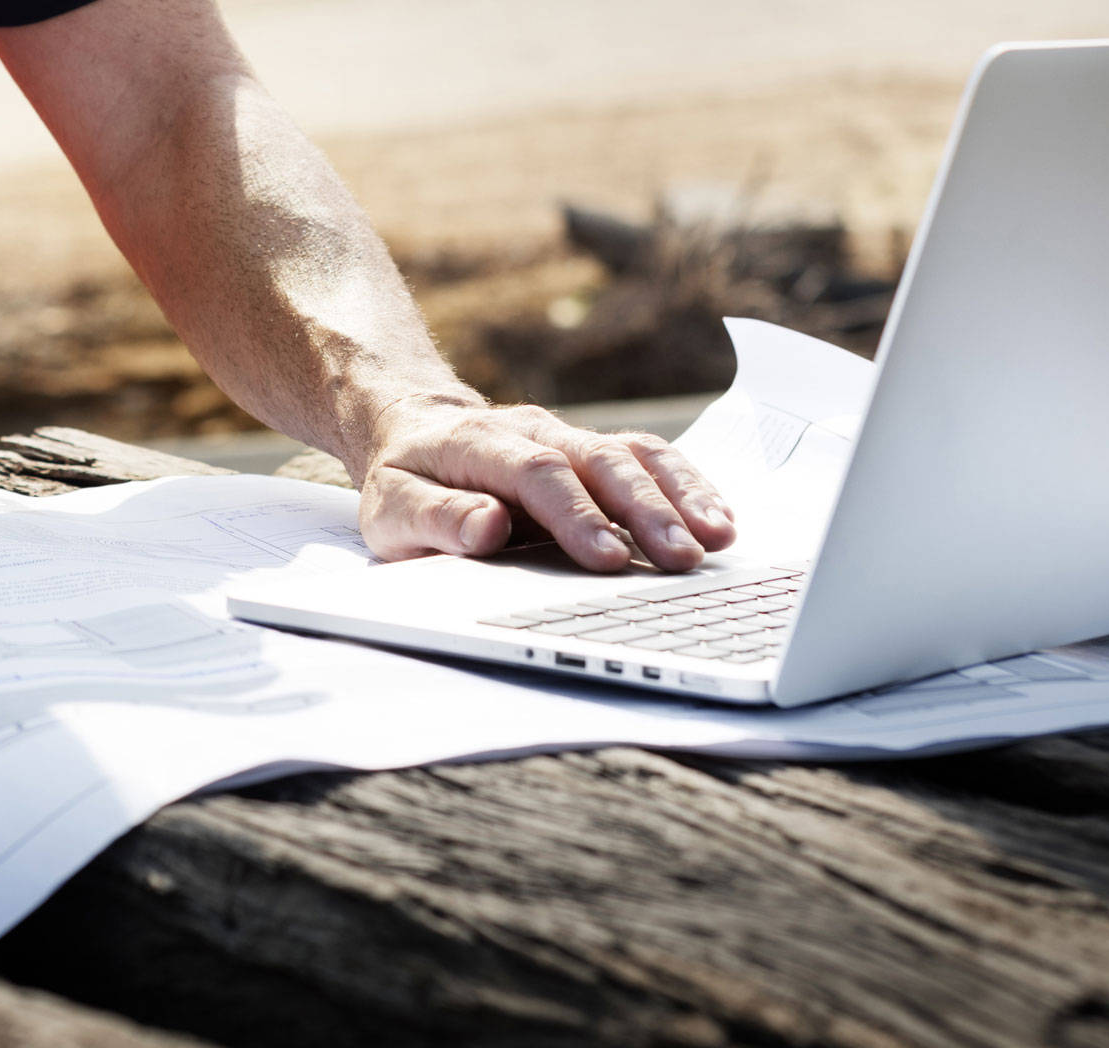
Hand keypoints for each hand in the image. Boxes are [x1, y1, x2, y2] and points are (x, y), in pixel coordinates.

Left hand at [357, 396, 736, 571]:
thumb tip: (487, 528)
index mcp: (479, 444)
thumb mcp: (390, 507)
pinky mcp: (595, 452)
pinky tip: (718, 520)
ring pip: (636, 456)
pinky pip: (650, 460)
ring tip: (717, 539)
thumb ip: (435, 519)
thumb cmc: (406, 479)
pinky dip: (689, 487)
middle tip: (681, 558)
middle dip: (646, 511)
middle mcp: (535, 432)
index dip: (576, 514)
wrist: (416, 428)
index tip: (606, 558)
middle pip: (600, 462)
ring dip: (680, 496)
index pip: (537, 473)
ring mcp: (571, 438)